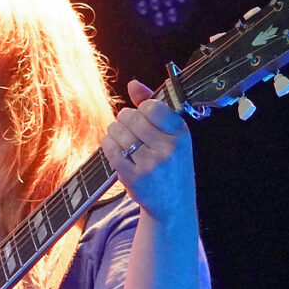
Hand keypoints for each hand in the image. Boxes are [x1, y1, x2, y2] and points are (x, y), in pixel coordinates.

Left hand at [101, 79, 195, 223]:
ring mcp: (151, 165)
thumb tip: (133, 84)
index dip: (141, 108)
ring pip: (118, 132)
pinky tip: (113, 146)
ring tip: (120, 137)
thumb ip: (154, 107)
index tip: (142, 115)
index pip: (152, 107)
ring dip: (114, 131)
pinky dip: (108, 144)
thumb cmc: (171, 165)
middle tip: (126, 126)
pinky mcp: (134, 178)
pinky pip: (111, 151)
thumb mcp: (172, 136)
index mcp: (180, 134)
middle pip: (131, 118)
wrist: (172, 204)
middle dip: (124, 119)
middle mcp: (168, 149)